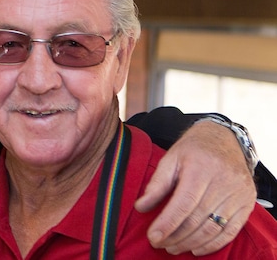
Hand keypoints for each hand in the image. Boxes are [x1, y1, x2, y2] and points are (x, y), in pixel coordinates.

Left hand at [135, 120, 256, 254]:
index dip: (168, 223)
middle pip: (198, 218)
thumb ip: (157, 183)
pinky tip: (196, 248)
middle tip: (160, 244)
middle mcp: (223, 181)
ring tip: (173, 247)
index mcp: (201, 167)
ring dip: (191, 242)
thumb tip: (141, 207)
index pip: (184, 203)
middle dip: (176, 236)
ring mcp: (238, 194)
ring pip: (213, 228)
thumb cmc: (193, 149)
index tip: (153, 236)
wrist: (224, 139)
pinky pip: (230, 231)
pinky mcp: (247, 204)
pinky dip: (213, 244)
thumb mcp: (170, 158)